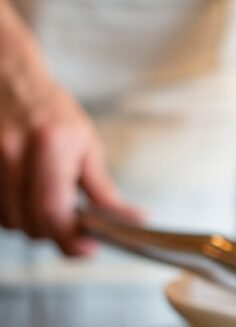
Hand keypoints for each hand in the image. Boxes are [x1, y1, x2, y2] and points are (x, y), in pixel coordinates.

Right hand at [0, 69, 136, 255]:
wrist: (7, 77)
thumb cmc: (50, 110)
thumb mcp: (86, 144)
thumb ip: (102, 188)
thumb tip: (133, 220)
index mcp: (50, 145)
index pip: (54, 211)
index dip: (69, 240)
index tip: (85, 249)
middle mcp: (13, 151)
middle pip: (29, 223)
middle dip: (52, 233)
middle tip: (69, 225)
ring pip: (7, 221)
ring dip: (28, 223)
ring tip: (43, 203)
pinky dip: (8, 212)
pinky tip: (22, 196)